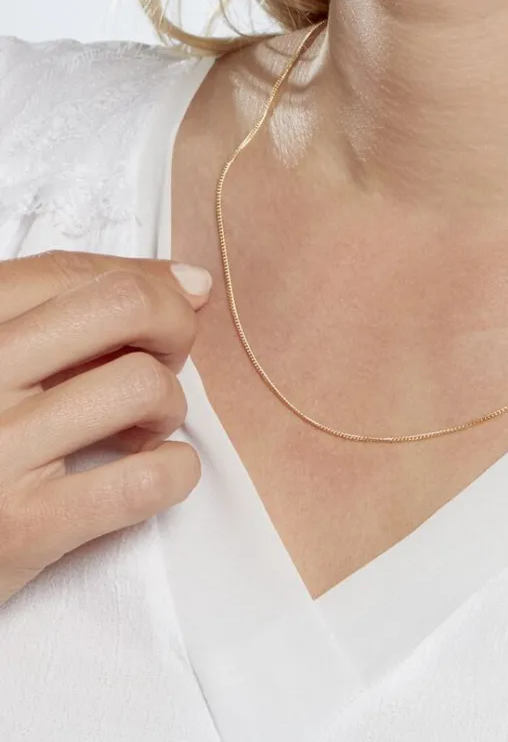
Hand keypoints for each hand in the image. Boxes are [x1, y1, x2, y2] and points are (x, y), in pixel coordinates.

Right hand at [0, 250, 211, 604]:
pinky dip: (177, 471)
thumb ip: (71, 312)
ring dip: (170, 405)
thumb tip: (193, 281)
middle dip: (173, 326)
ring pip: (142, 384)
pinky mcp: (22, 528)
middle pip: (124, 306)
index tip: (176, 302)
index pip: (70, 271)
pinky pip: (147, 478)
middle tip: (168, 359)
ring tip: (146, 427)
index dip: (145, 281)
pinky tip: (160, 472)